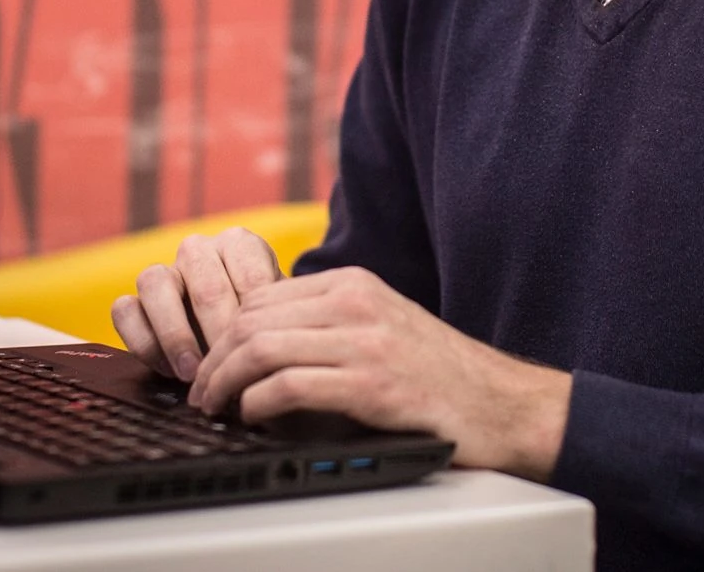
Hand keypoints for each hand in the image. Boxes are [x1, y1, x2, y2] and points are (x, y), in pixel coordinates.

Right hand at [110, 227, 282, 383]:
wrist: (234, 341)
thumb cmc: (261, 327)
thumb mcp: (276, 319)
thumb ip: (275, 323)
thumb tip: (272, 347)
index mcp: (239, 244)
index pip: (250, 275)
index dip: (256, 319)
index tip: (262, 349)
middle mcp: (197, 250)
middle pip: (206, 286)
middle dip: (219, 334)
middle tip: (230, 369)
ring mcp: (162, 272)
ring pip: (154, 284)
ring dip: (176, 335)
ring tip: (193, 373)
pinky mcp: (132, 301)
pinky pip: (124, 310)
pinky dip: (145, 342)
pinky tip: (169, 370)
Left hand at [188, 266, 570, 480]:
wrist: (500, 404)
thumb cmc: (439, 375)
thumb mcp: (381, 327)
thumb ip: (329, 325)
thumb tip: (262, 345)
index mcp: (354, 284)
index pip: (260, 296)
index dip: (223, 333)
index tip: (212, 365)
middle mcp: (355, 303)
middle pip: (251, 318)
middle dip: (214, 359)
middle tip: (202, 393)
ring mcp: (364, 341)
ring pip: (261, 347)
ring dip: (225, 383)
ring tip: (215, 409)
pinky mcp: (371, 384)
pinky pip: (288, 385)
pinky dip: (256, 403)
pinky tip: (251, 417)